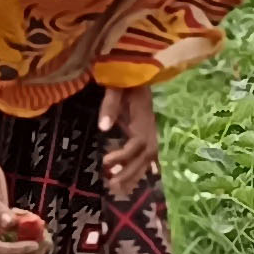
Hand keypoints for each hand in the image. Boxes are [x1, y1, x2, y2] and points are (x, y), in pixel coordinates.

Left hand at [98, 83, 161, 198]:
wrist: (138, 63)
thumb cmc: (124, 72)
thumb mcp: (115, 84)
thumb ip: (110, 104)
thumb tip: (103, 128)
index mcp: (143, 116)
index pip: (138, 142)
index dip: (124, 155)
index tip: (106, 162)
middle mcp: (150, 125)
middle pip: (145, 155)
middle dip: (131, 172)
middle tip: (112, 186)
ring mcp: (150, 128)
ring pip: (148, 157)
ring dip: (135, 174)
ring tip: (119, 190)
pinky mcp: (146, 129)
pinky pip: (146, 152)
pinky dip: (140, 167)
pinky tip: (132, 180)